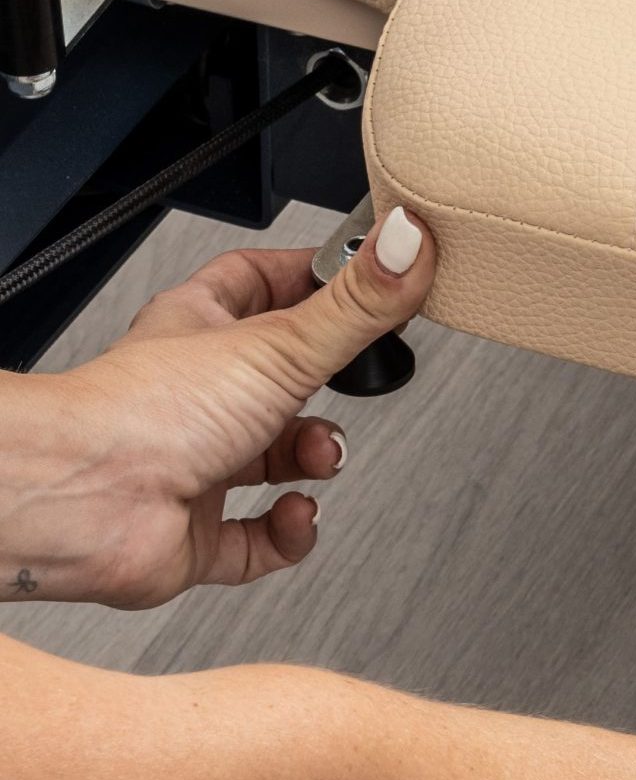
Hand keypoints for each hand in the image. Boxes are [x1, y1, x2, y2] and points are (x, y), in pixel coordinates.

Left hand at [0, 207, 433, 607]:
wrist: (83, 503)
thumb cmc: (143, 411)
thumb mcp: (281, 344)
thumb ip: (357, 302)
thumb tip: (408, 242)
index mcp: (201, 328)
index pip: (261, 281)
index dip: (314, 277)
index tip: (364, 279)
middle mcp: (195, 393)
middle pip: (281, 376)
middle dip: (330, 386)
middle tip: (359, 380)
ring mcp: (194, 463)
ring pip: (275, 457)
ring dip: (316, 459)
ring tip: (320, 455)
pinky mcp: (195, 533)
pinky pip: (258, 538)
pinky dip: (288, 532)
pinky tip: (295, 514)